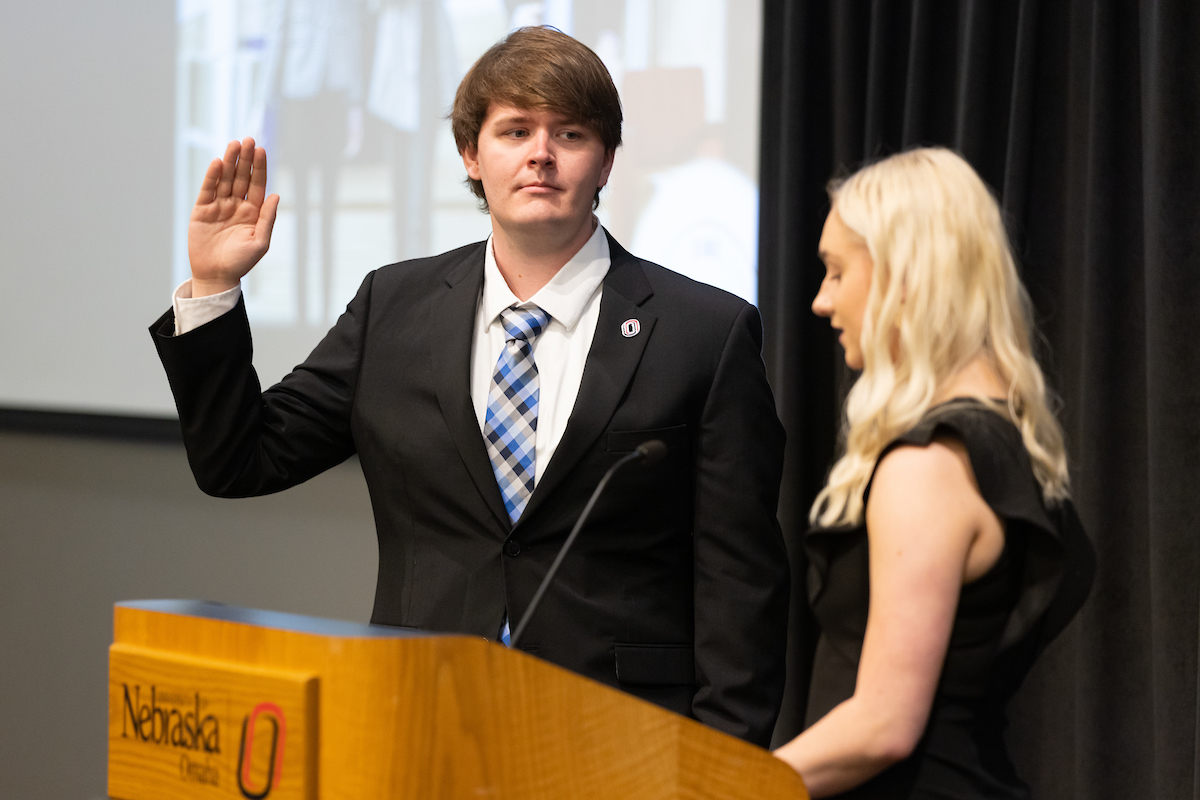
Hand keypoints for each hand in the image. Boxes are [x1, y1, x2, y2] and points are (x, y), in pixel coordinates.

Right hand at [187, 137, 279, 296]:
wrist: (216, 275)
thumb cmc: (240, 262)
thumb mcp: (259, 242)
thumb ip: (267, 218)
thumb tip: (276, 195)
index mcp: (253, 212)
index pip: (257, 185)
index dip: (259, 167)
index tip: (261, 150)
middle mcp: (236, 205)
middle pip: (242, 177)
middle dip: (245, 159)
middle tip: (249, 139)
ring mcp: (219, 206)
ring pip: (225, 179)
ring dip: (230, 162)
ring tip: (235, 144)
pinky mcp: (202, 210)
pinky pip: (208, 189)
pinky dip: (212, 176)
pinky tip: (218, 163)